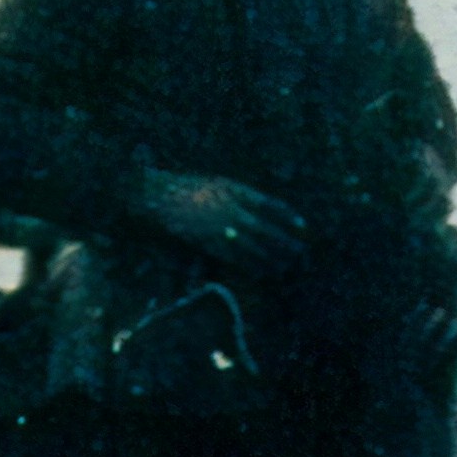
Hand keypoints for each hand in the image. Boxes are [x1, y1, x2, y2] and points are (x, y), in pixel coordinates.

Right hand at [150, 174, 301, 263]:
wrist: (153, 194)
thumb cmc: (182, 188)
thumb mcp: (214, 184)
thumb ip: (236, 196)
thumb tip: (255, 209)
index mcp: (234, 189)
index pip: (269, 203)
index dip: (287, 215)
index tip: (303, 225)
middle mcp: (230, 208)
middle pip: (265, 228)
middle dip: (284, 240)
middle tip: (301, 251)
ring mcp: (218, 225)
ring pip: (252, 245)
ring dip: (270, 256)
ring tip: (285, 266)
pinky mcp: (206, 242)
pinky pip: (232, 256)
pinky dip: (248, 264)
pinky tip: (260, 271)